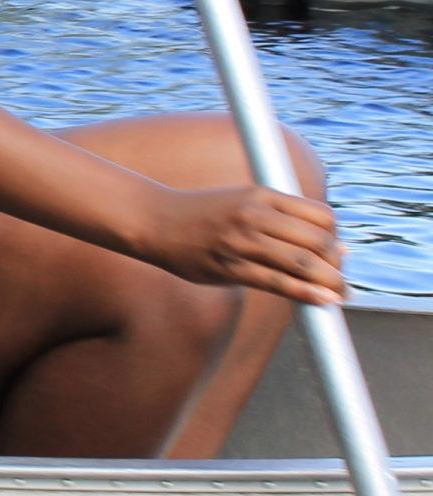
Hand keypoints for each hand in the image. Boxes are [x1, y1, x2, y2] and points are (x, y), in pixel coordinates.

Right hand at [141, 185, 344, 305]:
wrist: (155, 221)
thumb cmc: (205, 214)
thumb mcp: (244, 200)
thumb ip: (284, 218)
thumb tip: (339, 246)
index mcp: (262, 195)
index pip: (322, 216)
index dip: (335, 237)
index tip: (333, 252)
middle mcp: (255, 216)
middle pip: (318, 241)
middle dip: (337, 264)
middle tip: (339, 278)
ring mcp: (242, 242)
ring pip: (303, 263)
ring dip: (330, 282)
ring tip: (339, 294)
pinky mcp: (231, 267)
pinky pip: (277, 283)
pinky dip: (306, 293)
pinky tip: (322, 301)